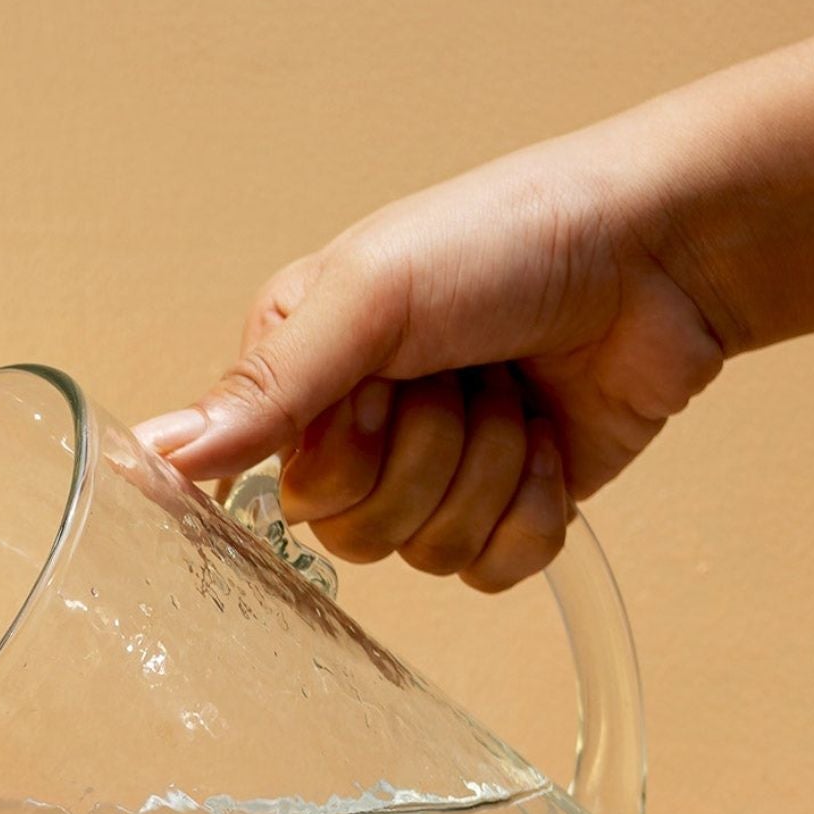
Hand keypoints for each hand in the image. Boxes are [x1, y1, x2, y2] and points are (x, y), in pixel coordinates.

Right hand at [136, 130, 725, 590]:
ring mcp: (437, 478)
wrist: (656, 256)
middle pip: (359, 536)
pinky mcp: (508, 512)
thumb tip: (157, 456)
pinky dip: (535, 511)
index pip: (293, 488)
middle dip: (430, 460)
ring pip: (432, 557)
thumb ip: (268, 388)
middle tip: (465, 381)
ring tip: (513, 394)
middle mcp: (361, 431)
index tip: (390, 380)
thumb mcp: (370, 295)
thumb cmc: (510, 240)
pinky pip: (494, 574)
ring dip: (491, 472)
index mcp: (305, 373)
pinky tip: (552, 444)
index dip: (351, 450)